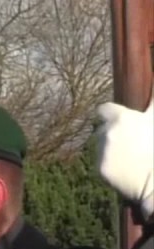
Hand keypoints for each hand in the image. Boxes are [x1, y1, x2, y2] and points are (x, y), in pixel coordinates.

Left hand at [96, 101, 153, 219]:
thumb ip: (152, 102)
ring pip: (100, 147)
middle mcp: (107, 133)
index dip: (110, 114)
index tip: (118, 120)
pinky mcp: (100, 169)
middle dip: (112, 134)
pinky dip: (110, 165)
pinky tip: (126, 168)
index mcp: (121, 118)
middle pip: (102, 130)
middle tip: (131, 142)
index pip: (103, 109)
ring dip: (110, 149)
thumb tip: (152, 79)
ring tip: (130, 156)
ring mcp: (102, 151)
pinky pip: (101, 163)